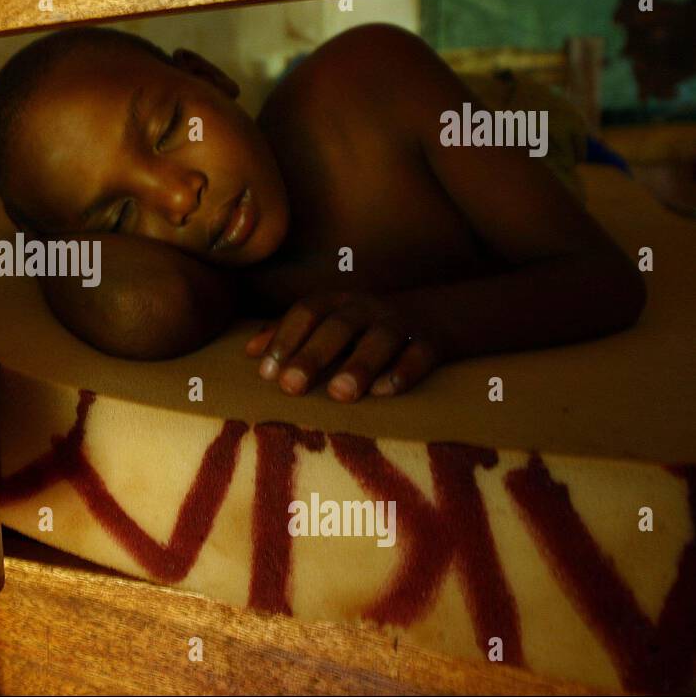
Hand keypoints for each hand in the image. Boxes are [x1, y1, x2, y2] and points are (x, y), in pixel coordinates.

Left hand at [245, 291, 441, 401]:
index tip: (265, 372)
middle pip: (337, 326)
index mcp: (340, 302)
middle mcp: (368, 308)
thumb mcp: (334, 321)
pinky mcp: (434, 341)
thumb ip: (293, 333)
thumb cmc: (372, 324)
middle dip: (312, 355)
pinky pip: (419, 354)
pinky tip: (384, 391)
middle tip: (290, 387)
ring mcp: (402, 322)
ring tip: (339, 394)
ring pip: (379, 339)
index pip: (306, 312)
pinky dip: (403, 372)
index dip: (284, 338)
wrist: (447, 312)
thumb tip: (248, 352)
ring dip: (358, 365)